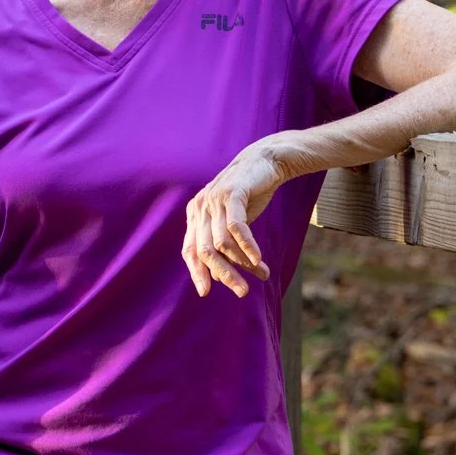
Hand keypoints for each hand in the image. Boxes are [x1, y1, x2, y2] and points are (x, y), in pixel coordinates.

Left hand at [182, 140, 286, 298]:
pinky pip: (236, 228)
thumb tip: (217, 278)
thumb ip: (222, 245)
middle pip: (205, 251)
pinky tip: (258, 260)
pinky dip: (248, 247)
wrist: (265, 162)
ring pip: (222, 243)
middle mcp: (200, 207)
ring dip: (243, 263)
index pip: (190, 250)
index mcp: (195, 214)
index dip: (196, 272)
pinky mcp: (232, 194)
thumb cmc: (249, 194)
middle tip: (242, 292)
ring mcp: (214, 200)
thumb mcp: (231, 222)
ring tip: (262, 273)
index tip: (205, 292)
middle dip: (224, 275)